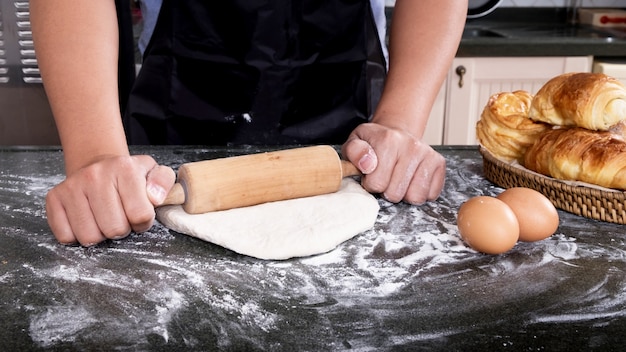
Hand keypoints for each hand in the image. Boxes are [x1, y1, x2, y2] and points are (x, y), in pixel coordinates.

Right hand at [45, 155, 175, 245]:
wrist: (98, 164)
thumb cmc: (129, 176)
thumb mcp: (153, 173)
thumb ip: (163, 184)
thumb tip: (155, 198)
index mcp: (125, 169)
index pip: (141, 215)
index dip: (143, 222)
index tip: (139, 214)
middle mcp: (96, 175)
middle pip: (115, 229)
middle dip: (122, 229)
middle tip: (120, 216)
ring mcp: (72, 186)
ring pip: (90, 237)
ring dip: (100, 234)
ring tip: (104, 218)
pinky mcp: (54, 198)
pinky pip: (66, 236)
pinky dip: (77, 236)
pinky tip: (86, 220)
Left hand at [341, 122, 444, 203]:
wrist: (396, 134)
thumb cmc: (374, 144)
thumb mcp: (355, 143)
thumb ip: (354, 152)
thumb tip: (367, 164)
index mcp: (388, 139)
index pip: (377, 183)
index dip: (370, 183)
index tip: (371, 174)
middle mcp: (412, 145)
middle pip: (395, 194)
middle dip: (386, 190)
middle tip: (386, 177)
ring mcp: (428, 154)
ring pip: (415, 197)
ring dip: (404, 194)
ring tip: (398, 179)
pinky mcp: (439, 163)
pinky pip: (430, 195)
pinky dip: (419, 192)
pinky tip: (411, 180)